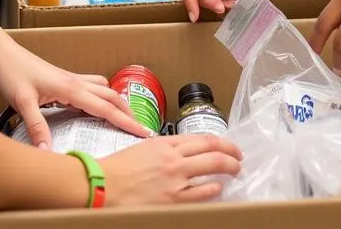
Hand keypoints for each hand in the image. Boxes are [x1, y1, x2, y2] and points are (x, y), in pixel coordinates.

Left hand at [0, 40, 151, 148]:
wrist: (1, 52)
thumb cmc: (11, 72)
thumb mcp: (21, 102)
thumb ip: (36, 128)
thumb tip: (48, 153)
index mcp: (71, 87)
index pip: (105, 107)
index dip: (126, 121)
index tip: (143, 132)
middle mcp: (75, 81)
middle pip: (111, 96)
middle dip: (127, 112)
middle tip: (140, 130)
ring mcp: (70, 79)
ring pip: (102, 88)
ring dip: (115, 102)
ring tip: (122, 119)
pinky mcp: (63, 80)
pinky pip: (90, 88)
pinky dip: (101, 97)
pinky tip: (94, 108)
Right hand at [103, 134, 242, 206]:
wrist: (102, 186)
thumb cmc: (119, 168)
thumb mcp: (144, 148)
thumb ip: (166, 148)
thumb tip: (183, 152)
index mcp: (166, 143)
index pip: (203, 139)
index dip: (221, 143)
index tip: (230, 147)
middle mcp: (174, 158)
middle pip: (213, 151)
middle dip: (231, 154)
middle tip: (239, 159)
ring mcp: (176, 180)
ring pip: (212, 169)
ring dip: (228, 170)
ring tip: (234, 173)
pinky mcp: (173, 200)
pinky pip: (202, 193)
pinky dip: (214, 189)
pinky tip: (218, 189)